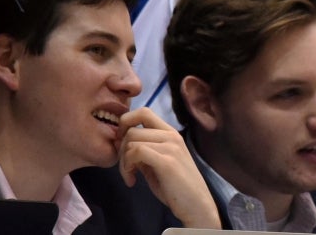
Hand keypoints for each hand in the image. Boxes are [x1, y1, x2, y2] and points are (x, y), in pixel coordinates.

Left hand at [116, 108, 219, 228]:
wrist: (196, 203)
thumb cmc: (176, 186)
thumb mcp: (157, 163)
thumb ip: (143, 151)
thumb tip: (122, 143)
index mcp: (170, 133)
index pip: (143, 111)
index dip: (125, 123)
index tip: (121, 144)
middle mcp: (171, 135)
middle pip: (132, 128)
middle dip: (120, 148)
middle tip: (124, 167)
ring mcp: (170, 146)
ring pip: (131, 141)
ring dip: (122, 161)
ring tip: (129, 176)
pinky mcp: (166, 161)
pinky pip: (136, 152)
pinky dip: (127, 167)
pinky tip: (132, 180)